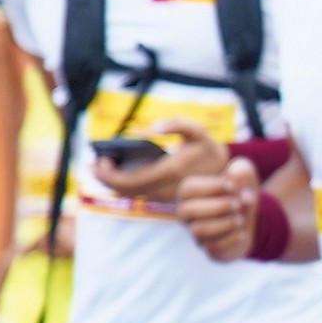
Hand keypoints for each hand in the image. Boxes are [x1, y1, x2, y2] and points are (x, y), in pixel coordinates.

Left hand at [88, 120, 228, 204]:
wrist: (227, 177)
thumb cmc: (208, 151)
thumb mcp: (198, 132)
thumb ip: (179, 124)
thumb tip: (155, 128)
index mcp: (168, 172)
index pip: (128, 181)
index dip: (108, 175)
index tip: (99, 161)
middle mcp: (164, 189)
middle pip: (124, 190)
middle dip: (105, 179)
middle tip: (93, 165)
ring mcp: (163, 196)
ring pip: (130, 195)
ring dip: (112, 183)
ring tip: (101, 168)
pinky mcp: (164, 198)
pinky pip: (137, 194)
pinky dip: (122, 186)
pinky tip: (116, 173)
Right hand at [179, 158, 259, 263]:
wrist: (249, 216)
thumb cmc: (240, 189)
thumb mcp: (244, 173)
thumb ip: (241, 171)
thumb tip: (238, 187)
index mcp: (190, 191)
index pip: (188, 189)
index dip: (211, 187)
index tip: (233, 186)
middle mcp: (187, 213)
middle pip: (186, 211)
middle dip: (217, 206)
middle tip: (237, 204)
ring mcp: (196, 232)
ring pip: (198, 231)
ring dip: (224, 224)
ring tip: (240, 219)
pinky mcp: (209, 248)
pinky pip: (212, 248)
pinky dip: (231, 239)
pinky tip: (242, 232)